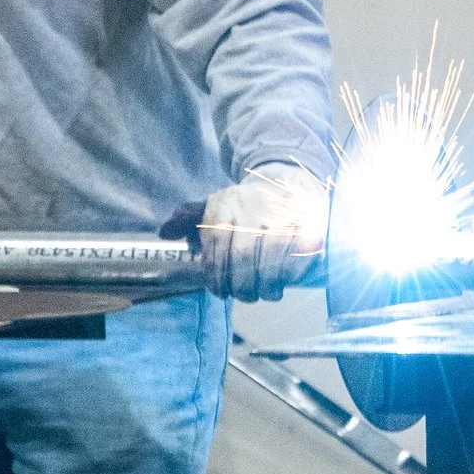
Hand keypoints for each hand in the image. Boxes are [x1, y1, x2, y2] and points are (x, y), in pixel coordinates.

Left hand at [199, 163, 327, 300]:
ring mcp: (281, 216)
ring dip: (265, 286)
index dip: (215, 275)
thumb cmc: (247, 202)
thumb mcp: (217, 204)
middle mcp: (252, 208)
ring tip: (265, 293)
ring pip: (269, 262)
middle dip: (240, 286)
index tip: (219, 290)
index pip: (215, 246)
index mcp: (226, 205)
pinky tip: (284, 282)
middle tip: (243, 295)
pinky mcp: (307, 224)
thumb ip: (189, 218)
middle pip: (241, 258)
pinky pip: (295, 258)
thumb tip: (165, 232)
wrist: (288, 178)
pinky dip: (288, 276)